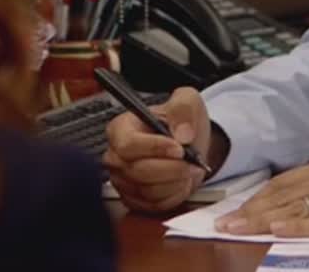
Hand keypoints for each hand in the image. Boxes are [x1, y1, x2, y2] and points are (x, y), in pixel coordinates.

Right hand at [103, 87, 212, 213]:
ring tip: (188, 169)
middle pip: (138, 171)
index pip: (128, 144)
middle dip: (172, 168)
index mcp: (121, 128)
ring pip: (148, 191)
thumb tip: (182, 133)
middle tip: (192, 161)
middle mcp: (116, 156)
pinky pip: (154, 205)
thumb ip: (183, 109)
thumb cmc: (181, 122)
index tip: (179, 148)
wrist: (188, 145)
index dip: (155, 148)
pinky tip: (180, 181)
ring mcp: (122, 180)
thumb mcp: (187, 101)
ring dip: (176, 182)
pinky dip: (173, 195)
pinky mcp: (133, 200)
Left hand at [216, 157, 308, 236]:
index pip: (280, 183)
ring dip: (262, 219)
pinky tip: (278, 230)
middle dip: (249, 210)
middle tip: (222, 223)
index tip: (232, 211)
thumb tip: (291, 201)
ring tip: (237, 229)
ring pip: (292, 208)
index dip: (254, 198)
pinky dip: (297, 226)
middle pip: (280, 195)